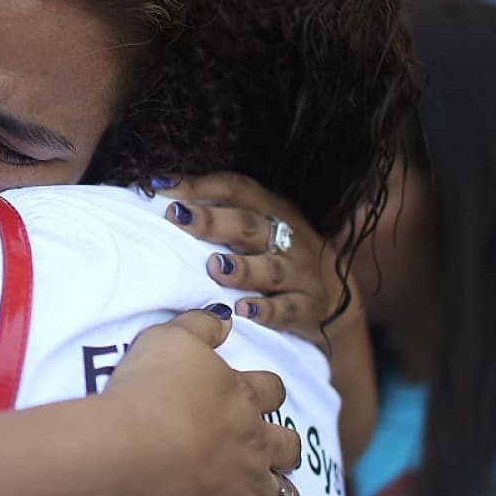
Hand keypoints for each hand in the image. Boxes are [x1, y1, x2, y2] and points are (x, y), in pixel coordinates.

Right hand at [101, 307, 300, 495]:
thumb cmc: (151, 388)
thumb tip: (224, 321)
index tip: (256, 391)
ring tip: (263, 484)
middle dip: (282, 443)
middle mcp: (251, 440)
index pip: (272, 389)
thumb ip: (200, 325)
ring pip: (283, 490)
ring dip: (277, 485)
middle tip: (265, 442)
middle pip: (288, 444)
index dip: (267, 390)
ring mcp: (242, 481)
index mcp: (241, 395)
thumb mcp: (170, 338)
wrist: (132, 448)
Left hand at [153, 172, 343, 345]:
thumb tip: (158, 194)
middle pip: (248, 225)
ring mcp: (301, 273)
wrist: (336, 298)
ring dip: (242, 268)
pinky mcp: (309, 307)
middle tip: (177, 216)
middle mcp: (288, 237)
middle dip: (211, 221)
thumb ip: (218, 213)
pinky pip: (288, 309)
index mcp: (272, 209)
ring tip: (215, 267)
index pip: (235, 189)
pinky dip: (267, 311)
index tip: (160, 185)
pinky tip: (244, 310)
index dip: (199, 185)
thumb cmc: (278, 254)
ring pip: (271, 268)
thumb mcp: (258, 226)